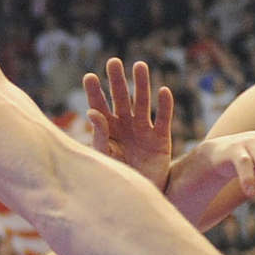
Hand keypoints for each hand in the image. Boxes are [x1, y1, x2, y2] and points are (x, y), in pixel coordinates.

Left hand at [82, 59, 173, 183]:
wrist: (141, 193)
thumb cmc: (118, 175)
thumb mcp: (105, 155)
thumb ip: (99, 135)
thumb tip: (91, 112)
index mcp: (107, 129)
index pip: (99, 106)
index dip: (94, 92)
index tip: (89, 77)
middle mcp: (125, 124)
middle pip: (121, 98)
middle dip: (117, 80)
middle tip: (113, 62)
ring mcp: (143, 130)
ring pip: (142, 102)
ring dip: (142, 84)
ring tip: (139, 65)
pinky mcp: (161, 139)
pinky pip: (164, 119)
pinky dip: (165, 106)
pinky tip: (164, 91)